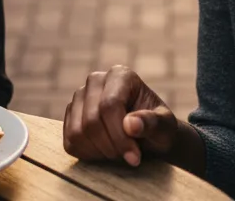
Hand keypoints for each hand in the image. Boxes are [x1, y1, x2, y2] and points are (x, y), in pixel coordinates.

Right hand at [63, 65, 177, 167]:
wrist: (148, 135)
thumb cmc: (158, 128)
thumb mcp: (164, 126)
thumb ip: (152, 123)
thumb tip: (130, 124)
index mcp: (120, 75)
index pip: (109, 105)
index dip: (120, 136)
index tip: (134, 158)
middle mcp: (95, 80)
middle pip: (91, 120)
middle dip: (111, 147)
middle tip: (128, 157)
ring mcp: (80, 96)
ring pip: (77, 132)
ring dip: (99, 152)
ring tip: (117, 153)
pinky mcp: (71, 114)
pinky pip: (70, 141)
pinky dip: (87, 154)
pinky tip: (104, 152)